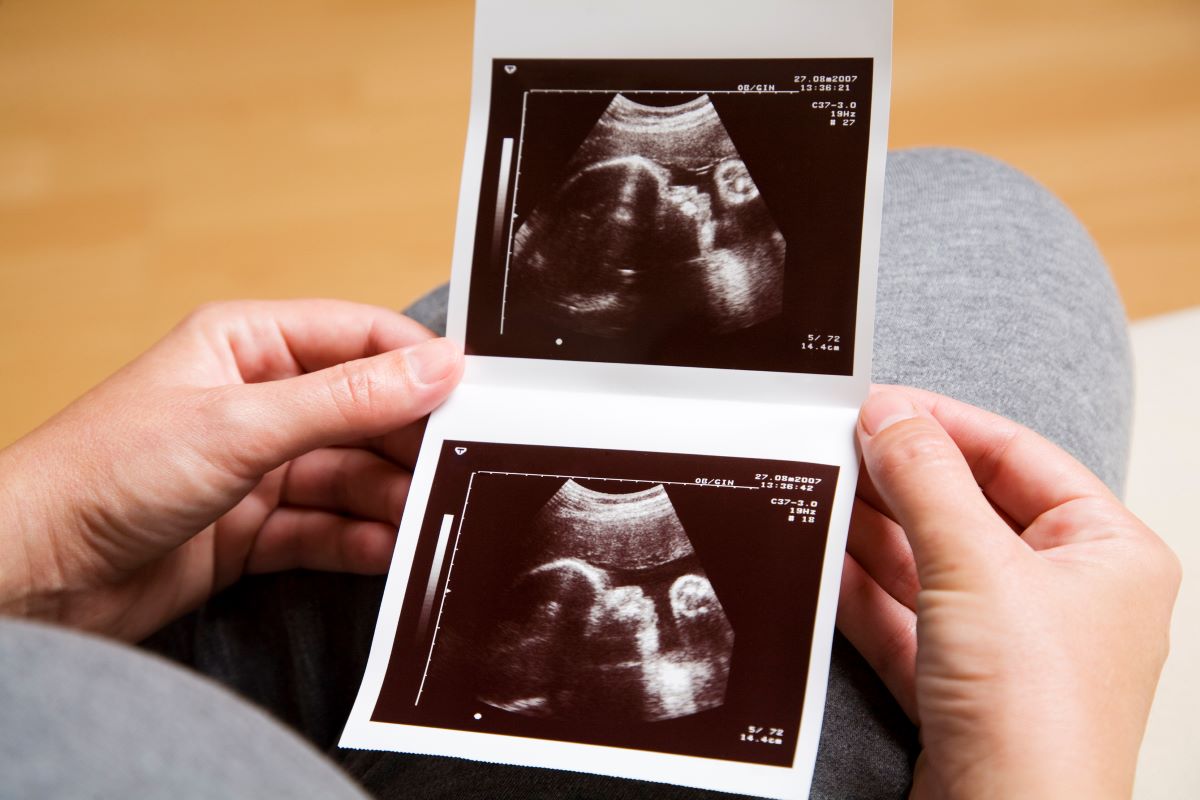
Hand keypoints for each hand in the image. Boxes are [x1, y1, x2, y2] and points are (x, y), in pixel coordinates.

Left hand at [0, 300, 462, 641]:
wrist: (31, 576)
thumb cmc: (103, 473)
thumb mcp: (241, 425)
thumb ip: (347, 399)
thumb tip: (439, 368)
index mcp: (248, 345)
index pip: (358, 338)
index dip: (417, 365)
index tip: (473, 395)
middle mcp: (258, 401)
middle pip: (363, 412)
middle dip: (408, 440)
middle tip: (458, 466)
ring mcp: (256, 468)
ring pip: (350, 475)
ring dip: (389, 497)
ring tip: (426, 515)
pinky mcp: (251, 530)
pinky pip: (325, 528)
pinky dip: (358, 539)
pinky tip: (386, 550)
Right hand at [838, 386, 1179, 798]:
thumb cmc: (1038, 718)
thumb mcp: (975, 567)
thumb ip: (927, 480)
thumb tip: (890, 416)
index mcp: (1107, 552)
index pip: (1019, 456)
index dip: (945, 423)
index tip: (881, 404)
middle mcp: (1065, 595)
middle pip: (969, 508)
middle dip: (901, 478)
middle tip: (839, 444)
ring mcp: (1011, 644)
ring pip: (931, 564)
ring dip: (874, 530)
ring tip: (820, 488)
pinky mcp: (961, 685)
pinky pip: (906, 617)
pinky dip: (863, 590)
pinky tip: (824, 559)